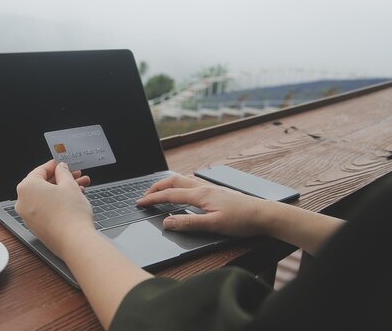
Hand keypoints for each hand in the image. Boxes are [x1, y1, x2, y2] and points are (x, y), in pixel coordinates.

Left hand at [15, 160, 92, 256]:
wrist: (74, 241)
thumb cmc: (70, 214)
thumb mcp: (69, 185)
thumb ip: (64, 173)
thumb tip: (61, 169)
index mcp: (26, 188)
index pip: (40, 170)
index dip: (55, 165)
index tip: (63, 164)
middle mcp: (23, 202)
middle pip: (43, 185)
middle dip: (62, 179)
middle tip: (75, 175)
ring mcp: (29, 217)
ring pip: (46, 198)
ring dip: (63, 191)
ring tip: (81, 188)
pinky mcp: (37, 227)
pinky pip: (46, 209)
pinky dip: (58, 203)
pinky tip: (74, 200)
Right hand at [136, 174, 267, 236]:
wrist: (265, 214)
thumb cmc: (242, 221)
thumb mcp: (214, 225)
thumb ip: (188, 223)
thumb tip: (166, 221)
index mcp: (200, 195)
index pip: (169, 195)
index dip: (152, 199)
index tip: (139, 203)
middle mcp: (203, 187)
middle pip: (173, 182)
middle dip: (157, 187)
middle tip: (145, 195)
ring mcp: (210, 188)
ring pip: (183, 180)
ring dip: (168, 183)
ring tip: (160, 190)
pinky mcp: (217, 191)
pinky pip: (192, 182)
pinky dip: (180, 184)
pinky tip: (184, 189)